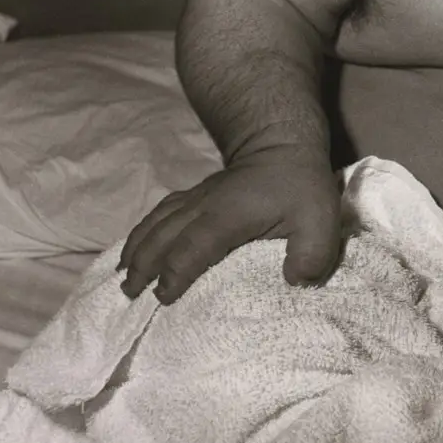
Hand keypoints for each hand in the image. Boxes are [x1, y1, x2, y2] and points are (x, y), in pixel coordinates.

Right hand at [119, 145, 343, 303]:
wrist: (285, 142)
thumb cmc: (301, 185)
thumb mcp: (319, 220)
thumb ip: (312, 254)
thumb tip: (295, 282)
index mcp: (227, 216)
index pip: (191, 249)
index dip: (174, 275)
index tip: (163, 300)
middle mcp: (203, 206)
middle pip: (162, 237)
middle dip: (143, 267)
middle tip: (128, 295)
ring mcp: (196, 197)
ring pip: (156, 222)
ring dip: (136, 250)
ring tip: (122, 277)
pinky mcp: (196, 193)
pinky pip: (160, 212)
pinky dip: (143, 232)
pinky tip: (136, 248)